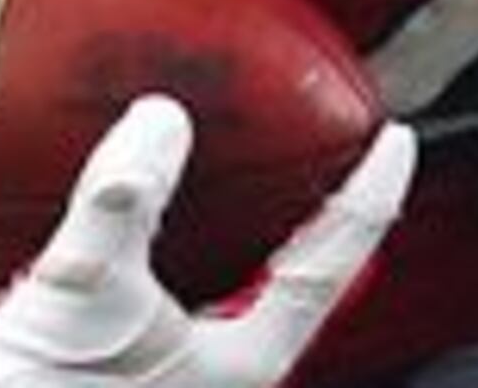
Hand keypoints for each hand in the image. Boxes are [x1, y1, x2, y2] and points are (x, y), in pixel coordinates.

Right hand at [0, 97, 418, 387]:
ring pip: (217, 288)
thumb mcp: (82, 295)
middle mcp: (206, 375)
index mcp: (238, 367)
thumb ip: (123, 203)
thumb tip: (164, 115)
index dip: (367, 199)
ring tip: (219, 158)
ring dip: (222, 230)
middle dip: (301, 218)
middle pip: (283, 281)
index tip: (395, 136)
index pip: (330, 267)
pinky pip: (139, 285)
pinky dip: (138, 236)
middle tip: (317, 143)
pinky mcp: (97, 364)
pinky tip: (98, 193)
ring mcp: (157, 373)